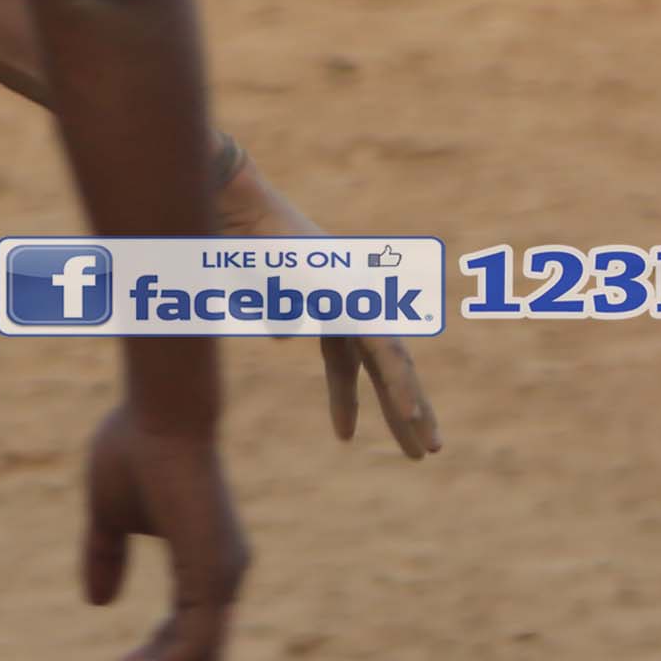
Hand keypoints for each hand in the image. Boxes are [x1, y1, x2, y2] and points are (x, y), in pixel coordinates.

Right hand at [77, 408, 245, 660]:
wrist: (160, 411)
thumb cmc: (137, 447)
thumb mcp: (109, 515)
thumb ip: (105, 557)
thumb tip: (97, 603)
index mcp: (207, 563)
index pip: (185, 637)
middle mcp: (223, 577)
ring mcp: (222, 579)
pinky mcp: (211, 577)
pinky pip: (188, 647)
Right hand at [208, 148, 441, 457]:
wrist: (232, 207)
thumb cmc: (233, 242)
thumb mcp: (253, 291)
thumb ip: (274, 311)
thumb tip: (286, 334)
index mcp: (326, 303)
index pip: (346, 361)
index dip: (347, 399)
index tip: (345, 436)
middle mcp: (348, 300)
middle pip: (383, 366)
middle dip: (404, 410)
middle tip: (427, 453)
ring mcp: (355, 296)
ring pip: (393, 361)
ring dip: (411, 405)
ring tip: (428, 448)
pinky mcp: (357, 298)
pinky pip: (384, 349)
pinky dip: (399, 383)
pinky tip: (410, 411)